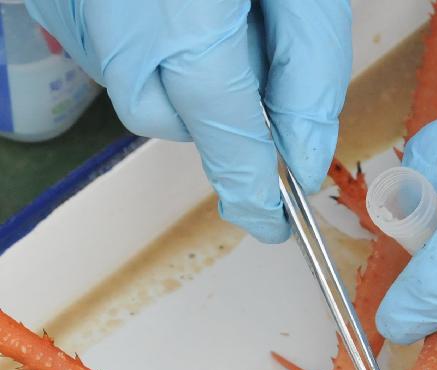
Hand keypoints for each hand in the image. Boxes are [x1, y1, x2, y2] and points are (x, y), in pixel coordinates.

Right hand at [25, 0, 350, 242]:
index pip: (222, 135)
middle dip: (220, 105)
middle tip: (250, 43)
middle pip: (171, 115)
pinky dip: (151, 37)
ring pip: (138, 82)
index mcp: (181, 15)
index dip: (250, 188)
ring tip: (215, 2)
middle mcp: (112, 16)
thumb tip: (303, 159)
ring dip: (185, 67)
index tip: (271, 224)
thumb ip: (306, 73)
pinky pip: (111, 43)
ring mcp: (72, 2)